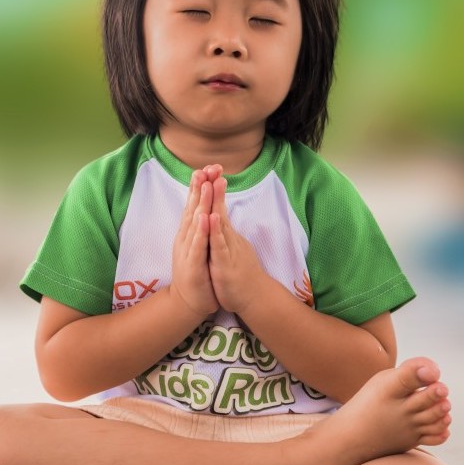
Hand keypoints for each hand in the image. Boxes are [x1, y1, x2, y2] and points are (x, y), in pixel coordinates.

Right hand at [170, 169, 218, 316]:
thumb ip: (199, 227)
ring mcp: (188, 250)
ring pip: (194, 223)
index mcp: (189, 232)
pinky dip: (201, 231)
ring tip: (205, 185)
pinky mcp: (192, 264)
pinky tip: (205, 218)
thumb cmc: (197, 272)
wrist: (188, 301)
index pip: (194, 205)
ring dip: (199, 203)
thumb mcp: (198, 245)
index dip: (200, 186)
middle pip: (192, 208)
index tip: (207, 167)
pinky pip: (197, 245)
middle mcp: (186, 237)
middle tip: (204, 168)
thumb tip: (203, 208)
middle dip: (198, 188)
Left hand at [208, 175, 268, 314]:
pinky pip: (219, 245)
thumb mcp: (233, 248)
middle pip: (220, 209)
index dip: (213, 190)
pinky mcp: (225, 264)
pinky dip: (215, 231)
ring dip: (215, 202)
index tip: (208, 170)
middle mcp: (228, 238)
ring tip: (210, 183)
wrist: (255, 298)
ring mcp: (228, 250)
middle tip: (211, 166)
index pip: (218, 208)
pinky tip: (211, 217)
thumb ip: (226, 233)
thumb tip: (221, 217)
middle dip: (214, 188)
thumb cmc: (242, 274)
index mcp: (226, 235)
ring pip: (220, 223)